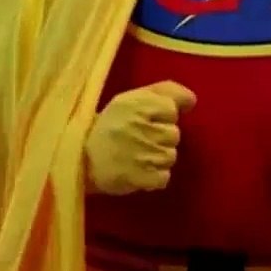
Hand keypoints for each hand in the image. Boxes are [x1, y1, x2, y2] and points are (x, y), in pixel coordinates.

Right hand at [84, 81, 195, 195]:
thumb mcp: (130, 99)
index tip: (145, 121)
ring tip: (136, 156)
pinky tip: (138, 171)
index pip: (172, 109)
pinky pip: (164, 177)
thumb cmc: (109, 126)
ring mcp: (143, 155)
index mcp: (137, 104)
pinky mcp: (142, 178)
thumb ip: (163, 92)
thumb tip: (192, 100)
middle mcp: (141, 127)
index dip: (162, 116)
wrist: (79, 159)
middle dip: (160, 138)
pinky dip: (154, 177)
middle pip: (174, 134)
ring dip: (157, 158)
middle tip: (138, 140)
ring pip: (171, 156)